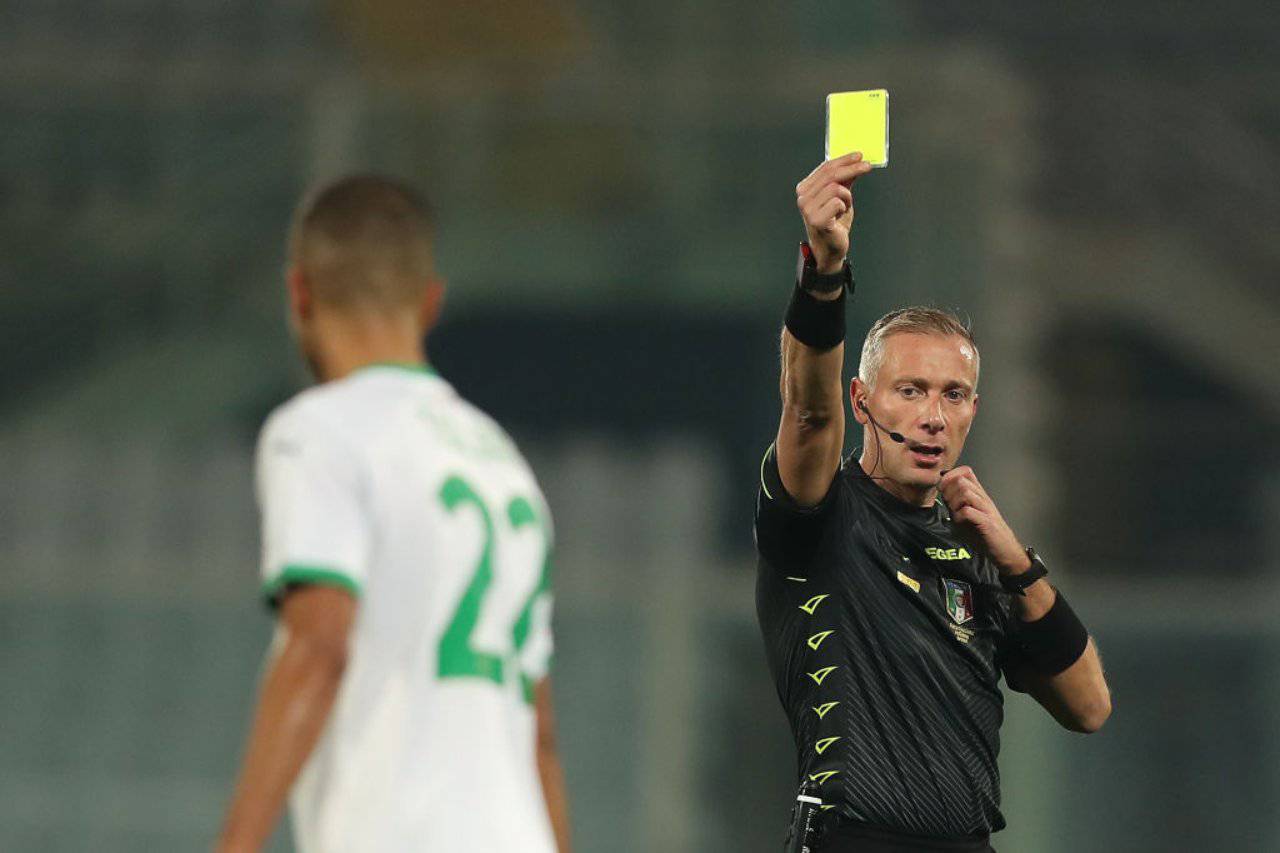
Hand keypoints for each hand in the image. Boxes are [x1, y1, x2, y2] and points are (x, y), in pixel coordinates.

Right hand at [795, 153, 873, 272]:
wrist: (831, 248)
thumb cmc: (834, 223)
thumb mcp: (841, 196)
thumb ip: (845, 180)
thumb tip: (855, 162)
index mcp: (805, 189)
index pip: (825, 168)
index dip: (844, 160)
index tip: (859, 156)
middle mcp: (803, 197)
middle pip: (830, 175)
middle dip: (851, 168)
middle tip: (867, 166)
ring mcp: (807, 209)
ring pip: (836, 188)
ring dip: (847, 196)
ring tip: (845, 207)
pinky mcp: (816, 219)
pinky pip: (838, 202)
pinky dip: (844, 207)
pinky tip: (839, 216)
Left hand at [938, 467, 1028, 574]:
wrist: (1005, 550)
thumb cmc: (985, 534)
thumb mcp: (966, 516)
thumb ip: (955, 504)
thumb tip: (942, 493)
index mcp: (979, 495)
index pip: (965, 471)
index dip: (950, 476)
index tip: (943, 488)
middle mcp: (983, 498)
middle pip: (961, 480)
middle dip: (948, 491)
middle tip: (949, 505)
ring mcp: (986, 509)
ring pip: (965, 492)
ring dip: (954, 503)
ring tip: (955, 514)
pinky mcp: (987, 522)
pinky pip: (967, 511)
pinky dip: (958, 517)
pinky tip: (960, 524)